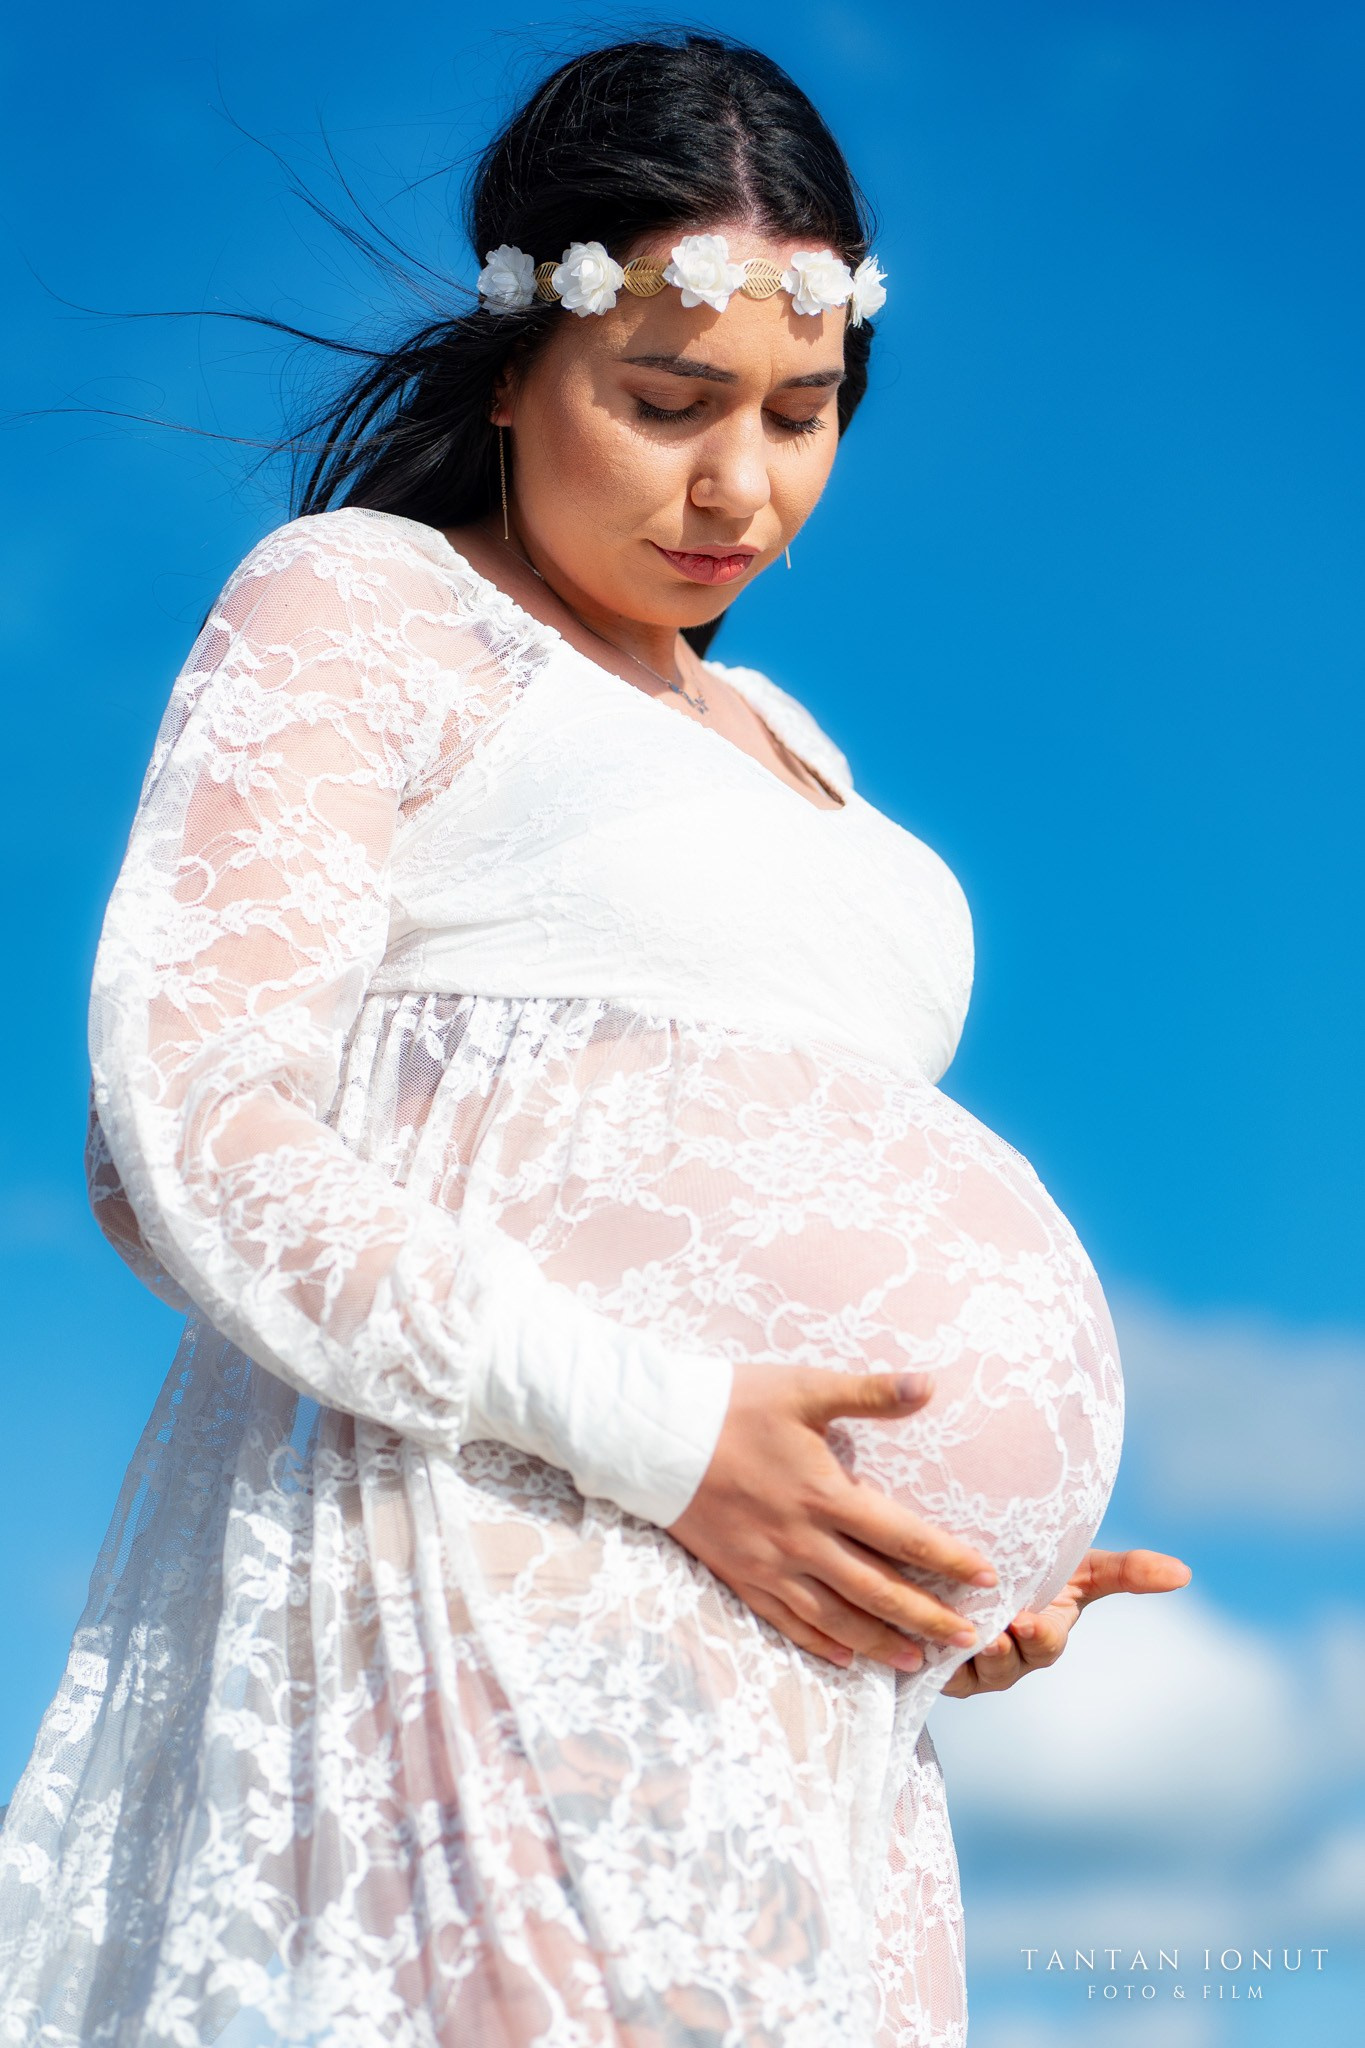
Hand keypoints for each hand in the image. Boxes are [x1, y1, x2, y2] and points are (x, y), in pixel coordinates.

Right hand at [667, 1363, 997, 1673]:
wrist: (653, 1436)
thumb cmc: (733, 1405)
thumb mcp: (805, 1388)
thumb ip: (869, 1392)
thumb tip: (929, 1385)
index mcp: (825, 1495)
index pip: (903, 1538)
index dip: (949, 1560)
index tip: (988, 1577)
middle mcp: (802, 1541)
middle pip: (878, 1591)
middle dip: (928, 1618)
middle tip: (968, 1640)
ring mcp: (770, 1566)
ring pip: (836, 1618)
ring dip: (880, 1643)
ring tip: (916, 1662)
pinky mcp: (741, 1576)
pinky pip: (788, 1622)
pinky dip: (820, 1645)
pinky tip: (844, 1659)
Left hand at [941, 1546, 1191, 1697]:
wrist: (964, 1572)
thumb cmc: (1029, 1568)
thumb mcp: (1076, 1567)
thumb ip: (1125, 1570)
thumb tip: (1185, 1572)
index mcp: (1039, 1638)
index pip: (1043, 1645)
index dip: (1037, 1637)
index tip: (1029, 1621)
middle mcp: (1003, 1659)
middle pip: (1002, 1665)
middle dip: (998, 1653)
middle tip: (990, 1635)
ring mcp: (964, 1665)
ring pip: (962, 1670)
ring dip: (959, 1654)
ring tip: (953, 1636)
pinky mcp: (924, 1663)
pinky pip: (922, 1665)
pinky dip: (918, 1651)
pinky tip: (909, 1631)